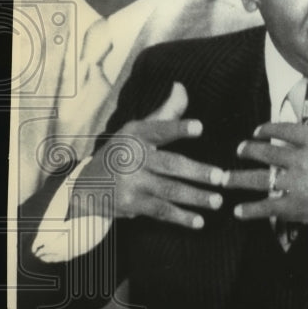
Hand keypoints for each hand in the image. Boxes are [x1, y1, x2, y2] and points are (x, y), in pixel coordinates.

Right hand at [76, 83, 225, 228]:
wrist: (85, 186)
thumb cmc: (124, 152)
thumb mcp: (138, 129)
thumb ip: (165, 112)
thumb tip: (181, 86)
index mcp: (137, 134)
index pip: (160, 128)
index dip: (179, 127)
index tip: (199, 127)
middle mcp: (132, 157)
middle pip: (171, 164)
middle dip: (198, 172)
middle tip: (221, 177)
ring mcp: (130, 182)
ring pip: (169, 189)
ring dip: (195, 197)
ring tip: (218, 201)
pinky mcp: (130, 203)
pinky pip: (161, 210)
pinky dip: (181, 217)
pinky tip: (200, 222)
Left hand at [224, 102, 307, 257]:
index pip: (286, 129)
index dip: (268, 127)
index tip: (258, 129)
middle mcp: (303, 160)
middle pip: (267, 151)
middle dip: (249, 150)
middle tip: (239, 150)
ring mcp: (297, 184)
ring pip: (260, 178)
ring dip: (239, 178)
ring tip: (225, 178)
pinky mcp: (297, 207)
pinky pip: (268, 208)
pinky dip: (251, 211)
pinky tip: (239, 211)